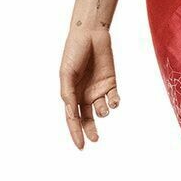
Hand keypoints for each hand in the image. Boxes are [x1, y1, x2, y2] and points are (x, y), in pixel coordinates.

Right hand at [59, 25, 119, 148]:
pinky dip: (114, 102)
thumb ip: (67, 92)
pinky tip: (113, 101)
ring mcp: (97, 89)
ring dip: (103, 112)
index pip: (72, 117)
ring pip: (101, 109)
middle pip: (86, 118)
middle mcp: (83, 94)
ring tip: (103, 108)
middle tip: (95, 139)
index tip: (81, 146)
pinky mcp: (110, 83)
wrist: (90, 34)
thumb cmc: (74, 52)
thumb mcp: (66, 73)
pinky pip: (113, 98)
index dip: (75, 132)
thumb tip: (70, 111)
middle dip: (90, 130)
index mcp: (70, 93)